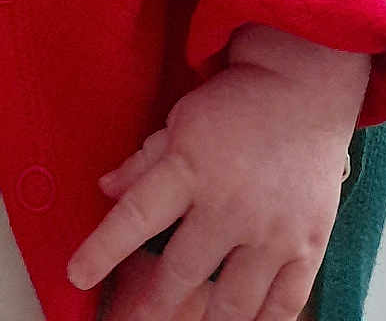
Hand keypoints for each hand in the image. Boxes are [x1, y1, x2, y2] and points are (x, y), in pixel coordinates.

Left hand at [67, 30, 367, 320]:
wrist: (305, 88)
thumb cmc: (237, 102)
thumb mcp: (181, 119)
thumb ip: (144, 161)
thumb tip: (105, 189)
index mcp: (190, 166)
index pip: (136, 217)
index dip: (103, 249)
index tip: (77, 274)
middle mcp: (230, 205)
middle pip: (182, 272)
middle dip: (155, 303)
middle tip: (138, 319)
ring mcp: (272, 231)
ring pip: (232, 300)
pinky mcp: (308, 245)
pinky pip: (284, 303)